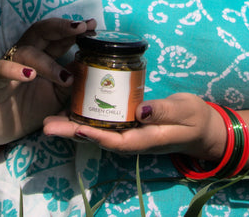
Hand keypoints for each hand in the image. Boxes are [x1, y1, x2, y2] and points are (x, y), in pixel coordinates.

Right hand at [0, 17, 96, 146]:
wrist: (4, 128)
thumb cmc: (32, 106)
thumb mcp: (59, 95)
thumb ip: (73, 80)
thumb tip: (92, 66)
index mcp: (43, 54)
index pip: (59, 36)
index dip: (75, 30)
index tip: (93, 26)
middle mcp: (27, 54)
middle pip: (42, 31)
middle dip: (62, 28)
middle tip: (81, 28)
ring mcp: (10, 65)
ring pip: (27, 52)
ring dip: (47, 63)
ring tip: (64, 78)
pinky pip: (2, 70)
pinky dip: (15, 70)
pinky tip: (29, 75)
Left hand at [42, 92, 225, 159]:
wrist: (202, 128)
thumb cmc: (194, 118)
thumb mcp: (183, 111)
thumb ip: (162, 111)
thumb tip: (139, 111)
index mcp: (145, 139)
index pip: (116, 141)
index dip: (96, 135)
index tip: (77, 128)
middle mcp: (132, 139)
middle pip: (98, 137)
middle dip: (71, 132)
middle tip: (46, 125)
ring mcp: (128, 133)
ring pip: (96, 131)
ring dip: (72, 126)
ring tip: (48, 120)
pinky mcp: (127, 125)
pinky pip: (103, 123)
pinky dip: (85, 116)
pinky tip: (69, 108)